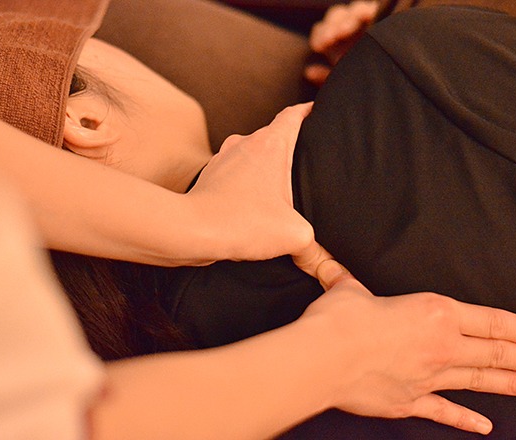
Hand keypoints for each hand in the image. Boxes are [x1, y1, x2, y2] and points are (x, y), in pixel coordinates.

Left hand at [188, 103, 323, 270]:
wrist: (190, 230)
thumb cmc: (242, 222)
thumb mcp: (294, 235)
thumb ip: (315, 247)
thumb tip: (324, 263)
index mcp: (270, 145)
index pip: (294, 115)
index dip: (308, 110)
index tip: (317, 110)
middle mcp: (245, 143)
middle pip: (273, 135)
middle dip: (290, 146)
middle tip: (306, 159)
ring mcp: (223, 159)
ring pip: (251, 155)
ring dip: (265, 167)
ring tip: (279, 186)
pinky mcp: (209, 177)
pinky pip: (234, 174)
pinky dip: (246, 183)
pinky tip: (253, 203)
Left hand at [306, 1, 379, 85]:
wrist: (391, 84)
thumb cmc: (364, 86)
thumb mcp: (344, 84)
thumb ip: (325, 78)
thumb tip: (309, 71)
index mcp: (337, 41)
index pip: (322, 30)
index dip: (320, 36)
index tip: (319, 47)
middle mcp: (351, 28)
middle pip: (336, 17)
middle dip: (332, 27)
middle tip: (330, 39)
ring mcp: (368, 21)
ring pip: (353, 11)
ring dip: (348, 20)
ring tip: (346, 31)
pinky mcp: (384, 19)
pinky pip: (374, 9)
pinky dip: (369, 11)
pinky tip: (369, 16)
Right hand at [306, 260, 515, 434]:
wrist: (322, 359)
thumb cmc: (339, 321)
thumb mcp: (349, 290)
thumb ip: (347, 280)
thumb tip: (330, 268)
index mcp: (434, 312)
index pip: (493, 322)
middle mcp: (441, 346)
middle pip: (497, 355)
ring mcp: (428, 378)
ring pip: (481, 382)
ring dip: (513, 386)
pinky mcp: (410, 402)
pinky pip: (445, 411)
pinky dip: (465, 419)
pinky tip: (485, 427)